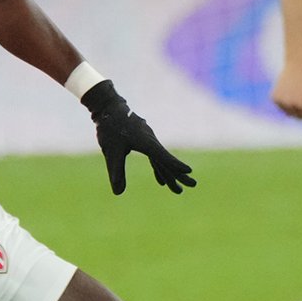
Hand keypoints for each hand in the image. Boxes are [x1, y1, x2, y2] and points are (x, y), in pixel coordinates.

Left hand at [81, 80, 195, 194]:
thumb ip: (116, 171)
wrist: (109, 107)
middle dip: (178, 174)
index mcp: (145, 141)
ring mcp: (149, 140)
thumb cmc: (110, 128)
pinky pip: (155, 157)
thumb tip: (118, 193)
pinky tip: (161, 180)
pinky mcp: (144, 141)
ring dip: (169, 175)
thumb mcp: (111, 151)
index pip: (162, 156)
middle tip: (192, 185)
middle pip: (167, 160)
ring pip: (162, 160)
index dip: (175, 164)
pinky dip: (159, 168)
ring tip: (178, 190)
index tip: (188, 171)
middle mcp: (151, 140)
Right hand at [271, 61, 301, 122]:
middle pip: (298, 117)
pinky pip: (281, 107)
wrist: (296, 65)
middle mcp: (291, 104)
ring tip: (298, 95)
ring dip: (294, 108)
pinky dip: (286, 103)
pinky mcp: (274, 98)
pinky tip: (289, 92)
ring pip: (289, 113)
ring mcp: (281, 101)